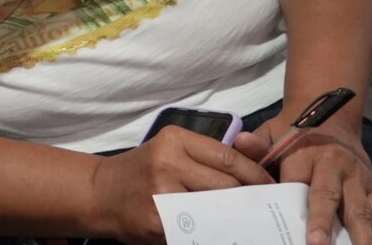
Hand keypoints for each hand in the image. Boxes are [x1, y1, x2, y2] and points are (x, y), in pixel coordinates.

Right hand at [90, 128, 274, 242]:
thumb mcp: (170, 152)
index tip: (270, 188)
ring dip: (234, 218)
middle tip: (263, 210)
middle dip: (248, 199)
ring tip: (246, 223)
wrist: (100, 193)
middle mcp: (168, 161)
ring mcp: (162, 193)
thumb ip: (206, 157)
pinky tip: (219, 231)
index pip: (228, 158)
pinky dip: (213, 231)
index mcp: (175, 139)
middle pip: (226, 185)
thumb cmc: (141, 171)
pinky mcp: (158, 221)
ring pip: (216, 208)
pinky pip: (197, 228)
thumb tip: (254, 171)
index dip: (256, 175)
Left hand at [235, 120, 371, 244]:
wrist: (334, 116)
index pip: (295, 181)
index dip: (291, 203)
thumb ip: (257, 144)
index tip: (290, 224)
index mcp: (304, 154)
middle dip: (325, 223)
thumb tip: (241, 141)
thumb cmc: (295, 132)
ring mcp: (357, 179)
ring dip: (364, 237)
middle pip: (328, 197)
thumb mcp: (273, 131)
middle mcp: (334, 166)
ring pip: (361, 210)